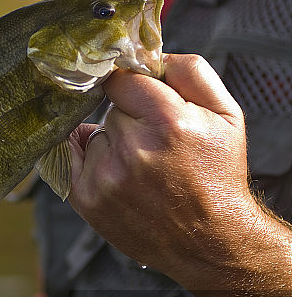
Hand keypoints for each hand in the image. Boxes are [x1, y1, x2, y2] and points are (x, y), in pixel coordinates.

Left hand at [69, 53, 263, 286]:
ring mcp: (106, 177)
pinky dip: (87, 158)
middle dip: (128, 118)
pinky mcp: (87, 199)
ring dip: (112, 143)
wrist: (209, 242)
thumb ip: (191, 72)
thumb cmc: (217, 176)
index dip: (134, 88)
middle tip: (153, 142)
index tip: (140, 98)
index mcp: (168, 122)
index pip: (122, 79)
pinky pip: (70, 158)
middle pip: (110, 109)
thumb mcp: (226, 114)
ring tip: (142, 167)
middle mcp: (133, 149)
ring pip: (95, 134)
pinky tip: (114, 169)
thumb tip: (152, 54)